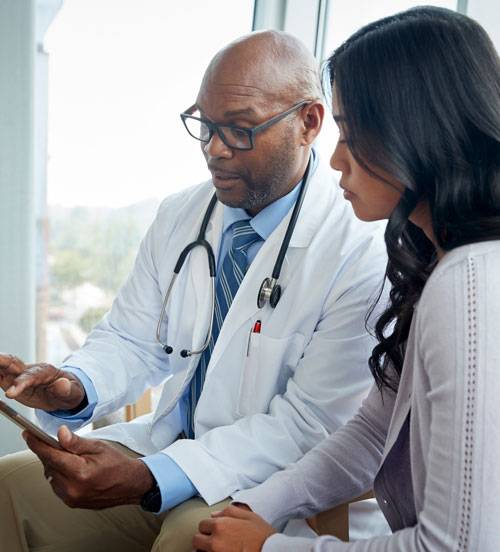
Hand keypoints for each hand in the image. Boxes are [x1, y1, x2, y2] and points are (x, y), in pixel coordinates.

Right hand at [0, 354, 84, 410]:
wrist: (66, 390)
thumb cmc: (70, 390)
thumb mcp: (74, 392)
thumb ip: (67, 389)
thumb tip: (61, 384)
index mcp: (46, 371)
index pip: (31, 376)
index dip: (21, 383)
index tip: (11, 394)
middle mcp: (30, 370)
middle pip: (13, 363)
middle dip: (1, 361)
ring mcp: (20, 375)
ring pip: (3, 368)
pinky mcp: (13, 382)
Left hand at [24, 425, 154, 508]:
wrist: (129, 484)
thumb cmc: (116, 463)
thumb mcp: (98, 447)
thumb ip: (76, 442)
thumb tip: (60, 433)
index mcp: (80, 472)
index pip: (52, 456)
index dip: (37, 444)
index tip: (28, 434)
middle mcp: (72, 488)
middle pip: (49, 465)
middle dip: (48, 451)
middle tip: (55, 441)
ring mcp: (71, 498)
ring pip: (50, 476)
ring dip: (54, 463)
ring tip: (69, 456)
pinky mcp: (71, 503)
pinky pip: (56, 485)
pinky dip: (59, 474)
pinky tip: (70, 468)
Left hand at [193, 504, 276, 551]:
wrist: (271, 551)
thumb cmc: (262, 535)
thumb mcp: (249, 515)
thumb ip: (230, 511)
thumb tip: (214, 514)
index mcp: (220, 525)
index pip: (202, 525)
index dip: (209, 527)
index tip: (215, 530)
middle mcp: (215, 541)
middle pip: (197, 540)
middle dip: (203, 538)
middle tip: (213, 540)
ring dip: (205, 550)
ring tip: (216, 549)